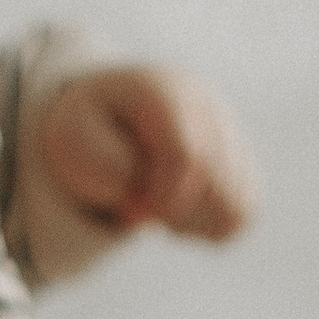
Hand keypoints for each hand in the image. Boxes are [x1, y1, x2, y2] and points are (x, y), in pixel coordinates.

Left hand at [37, 66, 259, 242]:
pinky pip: (242, 215)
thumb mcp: (75, 141)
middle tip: (136, 206)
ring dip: (190, 223)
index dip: (161, 200)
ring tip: (157, 204)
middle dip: (170, 214)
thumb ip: (111, 172)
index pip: (188, 157)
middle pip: (216, 187)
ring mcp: (232, 134)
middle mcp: (209, 107)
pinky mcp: (242, 164)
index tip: (130, 213)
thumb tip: (152, 209)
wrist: (110, 112)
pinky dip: (208, 226)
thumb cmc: (89, 128)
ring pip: (235, 207)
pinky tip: (178, 208)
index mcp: (166, 91)